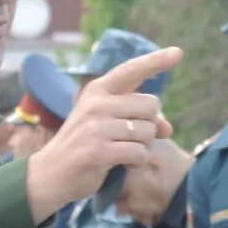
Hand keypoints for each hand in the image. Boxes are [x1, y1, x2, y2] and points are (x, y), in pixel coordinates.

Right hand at [25, 47, 181, 220]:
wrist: (50, 174)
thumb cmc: (84, 145)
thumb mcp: (106, 123)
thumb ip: (137, 119)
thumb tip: (168, 128)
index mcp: (97, 90)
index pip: (131, 70)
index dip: (156, 61)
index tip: (178, 53)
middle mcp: (96, 104)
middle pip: (151, 105)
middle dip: (149, 125)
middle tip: (129, 138)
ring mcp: (96, 127)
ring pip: (148, 132)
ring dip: (143, 147)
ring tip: (122, 152)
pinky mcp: (99, 151)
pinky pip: (140, 153)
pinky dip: (139, 162)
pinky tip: (123, 165)